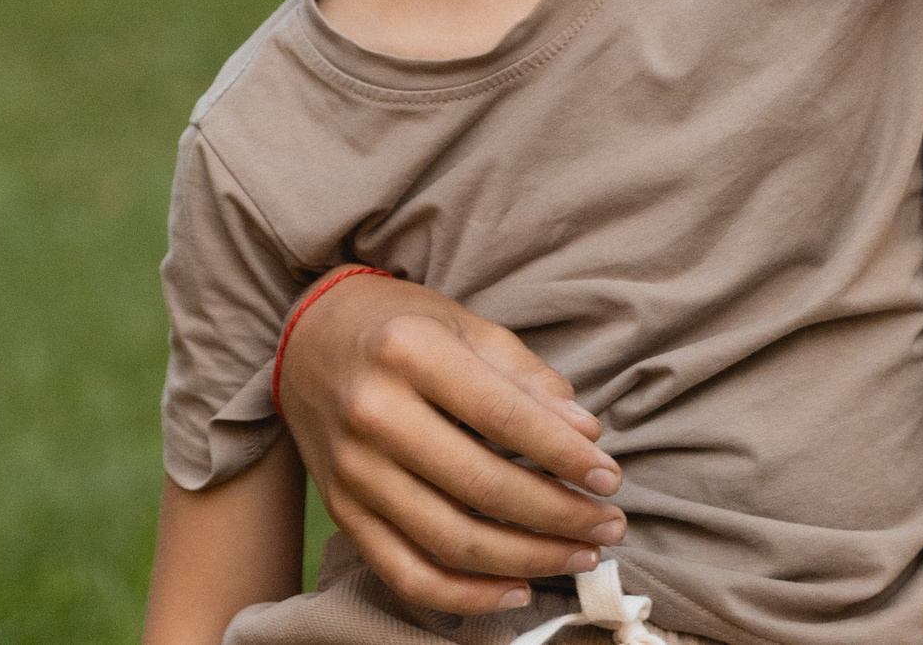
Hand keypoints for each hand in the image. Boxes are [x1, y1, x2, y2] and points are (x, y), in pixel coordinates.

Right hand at [275, 271, 628, 613]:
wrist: (311, 339)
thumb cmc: (404, 327)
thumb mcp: (467, 327)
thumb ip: (527, 379)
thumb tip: (587, 433)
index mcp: (410, 354)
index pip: (504, 417)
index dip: (565, 455)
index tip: (610, 478)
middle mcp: (374, 415)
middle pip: (482, 487)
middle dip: (560, 515)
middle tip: (610, 524)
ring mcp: (352, 472)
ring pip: (451, 541)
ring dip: (527, 559)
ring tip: (580, 554)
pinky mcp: (342, 512)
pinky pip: (405, 574)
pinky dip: (465, 596)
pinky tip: (517, 590)